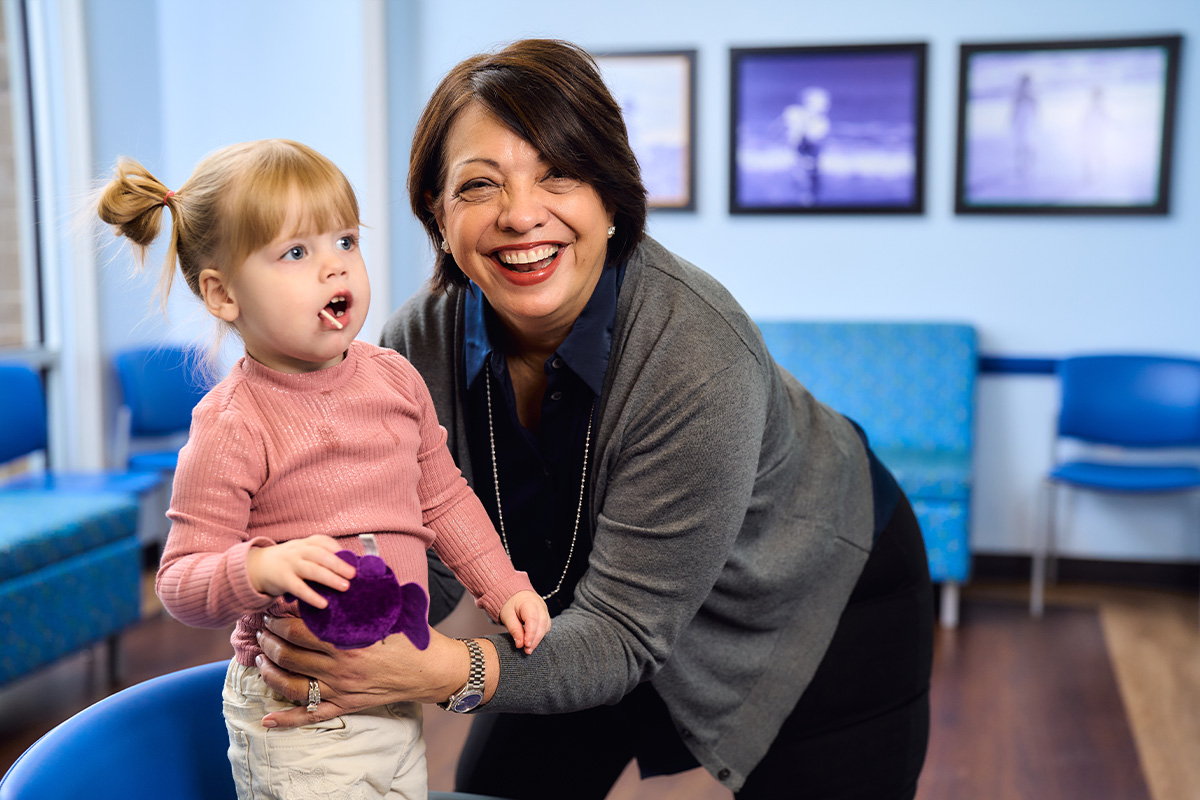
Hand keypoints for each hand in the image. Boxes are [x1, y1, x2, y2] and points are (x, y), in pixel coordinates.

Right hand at [245, 535, 355, 607]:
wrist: (257, 567)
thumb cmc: (288, 562)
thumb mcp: (302, 553)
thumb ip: (320, 558)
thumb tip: (347, 570)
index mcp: (305, 543)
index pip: (323, 541)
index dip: (338, 549)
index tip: (354, 559)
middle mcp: (298, 551)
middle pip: (320, 555)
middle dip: (338, 564)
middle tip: (353, 574)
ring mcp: (290, 564)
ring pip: (312, 570)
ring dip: (330, 578)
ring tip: (345, 587)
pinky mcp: (282, 580)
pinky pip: (299, 588)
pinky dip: (311, 596)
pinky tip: (323, 603)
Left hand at [256, 615, 477, 728]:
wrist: (433, 670)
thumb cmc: (412, 636)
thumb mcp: (389, 609)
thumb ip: (364, 594)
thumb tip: (344, 569)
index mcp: (349, 640)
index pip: (300, 629)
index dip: (280, 619)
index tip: (273, 609)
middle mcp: (341, 667)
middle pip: (290, 654)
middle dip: (269, 640)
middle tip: (262, 629)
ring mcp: (342, 689)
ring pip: (292, 685)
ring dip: (270, 671)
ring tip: (261, 659)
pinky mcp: (347, 705)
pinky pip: (312, 715)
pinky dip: (287, 719)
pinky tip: (268, 719)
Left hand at [499, 590, 550, 653]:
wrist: (514, 594)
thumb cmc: (509, 604)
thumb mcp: (507, 616)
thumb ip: (514, 629)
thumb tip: (520, 644)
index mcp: (528, 602)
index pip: (533, 619)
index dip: (530, 634)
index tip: (526, 645)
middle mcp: (540, 604)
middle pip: (541, 624)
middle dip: (535, 639)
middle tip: (527, 650)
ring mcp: (544, 609)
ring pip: (546, 626)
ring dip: (538, 638)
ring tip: (529, 649)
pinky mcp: (545, 614)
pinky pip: (546, 625)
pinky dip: (540, 634)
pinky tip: (533, 641)